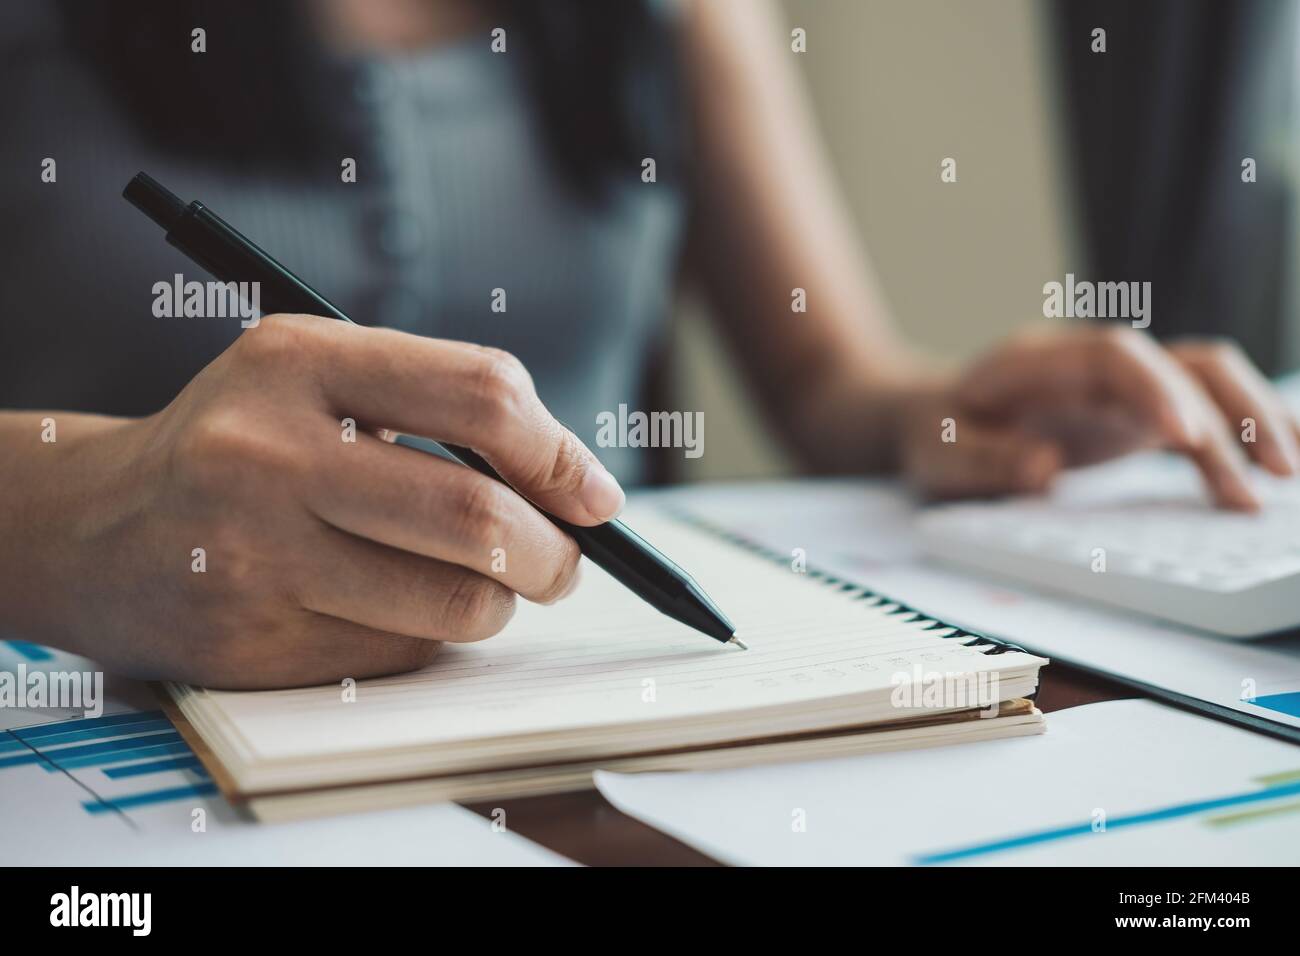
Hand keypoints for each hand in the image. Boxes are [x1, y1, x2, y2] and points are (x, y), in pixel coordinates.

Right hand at [6, 315, 624, 687]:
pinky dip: (427, 638)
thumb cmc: (240, 445)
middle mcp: (269, 453)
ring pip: (454, 603)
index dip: (560, 454)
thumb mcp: (317, 380)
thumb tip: (579, 490)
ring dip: (498, 604)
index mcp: (299, 362)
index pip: (481, 396)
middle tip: (563, 564)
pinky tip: (387, 608)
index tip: (595, 497)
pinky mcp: (254, 641)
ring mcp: (257, 554)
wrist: (95, 527)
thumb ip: (439, 408)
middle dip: (553, 554)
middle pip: (477, 516)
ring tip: (481, 586)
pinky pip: (402, 653)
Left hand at [900, 326, 1299, 508]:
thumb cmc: (937, 433)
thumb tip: (1043, 467)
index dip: (1157, 389)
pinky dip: (1241, 437)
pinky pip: (1202, 415)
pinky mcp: (1137, 417)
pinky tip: (1277, 470)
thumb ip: (984, 461)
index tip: (1187, 439)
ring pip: (1207, 384)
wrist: (935, 418)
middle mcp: (1094, 366)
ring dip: (1252, 423)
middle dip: (1232, 410)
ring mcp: (1122, 389)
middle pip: (1181, 363)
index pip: (1116, 357)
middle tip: (1271, 472)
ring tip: (1287, 479)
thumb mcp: (938, 453)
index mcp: (1041, 361)